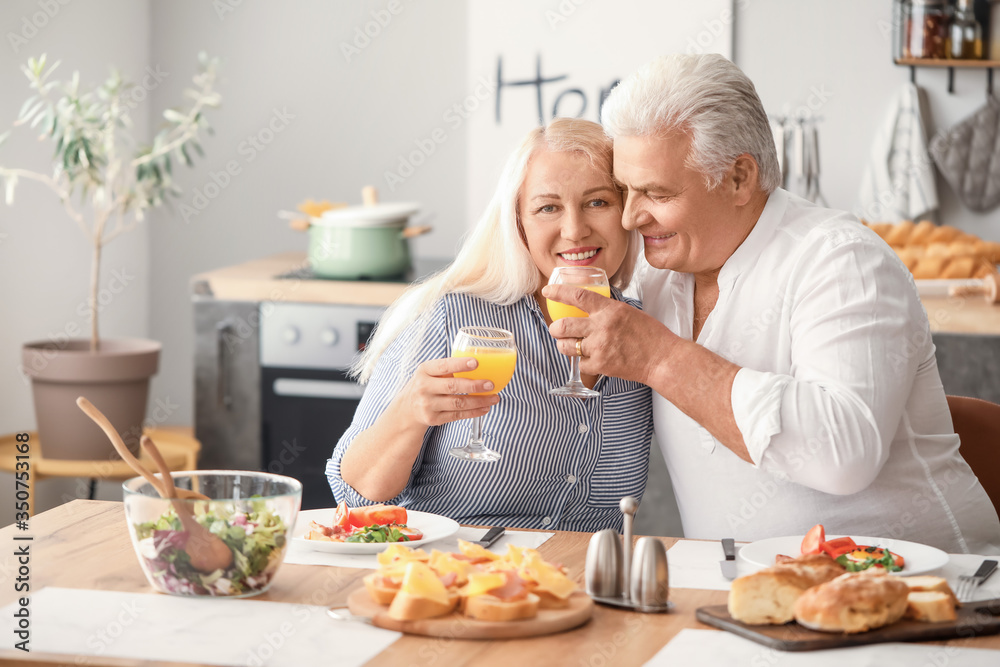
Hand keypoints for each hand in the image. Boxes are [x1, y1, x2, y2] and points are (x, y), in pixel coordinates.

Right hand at [399, 356, 499, 426]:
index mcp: (424, 370)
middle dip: (474, 385)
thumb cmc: (426, 384)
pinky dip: (474, 412)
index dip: (460, 364)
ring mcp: (428, 405)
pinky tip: (485, 408)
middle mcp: (424, 387)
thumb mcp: (430, 372)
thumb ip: (449, 368)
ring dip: (479, 401)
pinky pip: (457, 416)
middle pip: (453, 386)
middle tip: (491, 384)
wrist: (408, 409)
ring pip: (458, 403)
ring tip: (494, 397)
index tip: (476, 362)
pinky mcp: (433, 419)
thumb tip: (481, 363)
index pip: (443, 366)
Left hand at [542, 284, 679, 385]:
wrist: (662, 359)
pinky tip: (593, 359)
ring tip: (571, 345)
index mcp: (609, 310)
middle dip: (555, 328)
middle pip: (563, 325)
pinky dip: (584, 362)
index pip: (577, 296)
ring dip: (564, 345)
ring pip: (567, 346)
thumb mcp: (628, 312)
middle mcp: (601, 327)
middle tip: (557, 329)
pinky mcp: (600, 365)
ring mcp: (599, 347)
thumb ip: (607, 311)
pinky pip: (580, 364)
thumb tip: (590, 308)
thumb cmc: (650, 335)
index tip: (547, 291)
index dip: (558, 293)